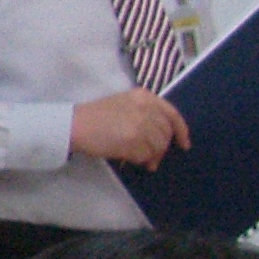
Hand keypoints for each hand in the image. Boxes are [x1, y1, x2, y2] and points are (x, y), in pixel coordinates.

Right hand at [69, 88, 187, 169]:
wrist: (75, 124)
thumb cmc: (96, 115)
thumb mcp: (124, 103)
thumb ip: (146, 112)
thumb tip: (162, 137)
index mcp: (144, 97)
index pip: (172, 114)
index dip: (181, 131)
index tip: (184, 144)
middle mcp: (146, 109)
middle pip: (166, 133)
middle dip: (163, 148)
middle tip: (154, 158)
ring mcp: (140, 125)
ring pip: (158, 146)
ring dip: (152, 156)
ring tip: (143, 161)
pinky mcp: (132, 141)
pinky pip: (146, 156)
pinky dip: (141, 160)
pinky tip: (131, 159)